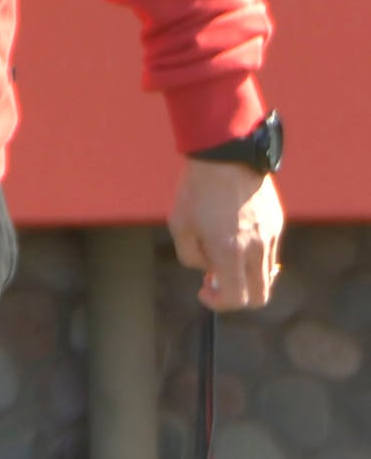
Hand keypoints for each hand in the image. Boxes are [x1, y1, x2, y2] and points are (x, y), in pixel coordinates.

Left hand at [172, 159, 283, 310]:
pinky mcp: (277, 223)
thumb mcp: (180, 225)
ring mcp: (271, 236)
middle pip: (260, 295)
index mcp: (230, 252)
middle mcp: (256, 248)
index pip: (236, 298)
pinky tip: (234, 235)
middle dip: (236, 295)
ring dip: (244, 274)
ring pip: (266, 274)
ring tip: (221, 251)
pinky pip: (269, 251)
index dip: (219, 303)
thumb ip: (191, 256)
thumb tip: (208, 269)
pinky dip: (253, 255)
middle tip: (214, 278)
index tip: (204, 290)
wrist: (226, 155)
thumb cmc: (197, 189)